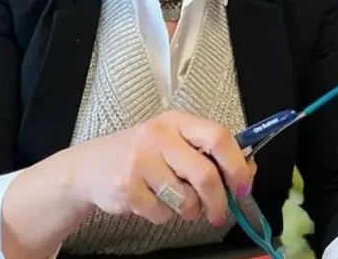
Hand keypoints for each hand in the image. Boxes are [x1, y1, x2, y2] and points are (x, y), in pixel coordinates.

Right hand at [59, 110, 255, 226]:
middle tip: (219, 214)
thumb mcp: (175, 142)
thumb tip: (248, 173)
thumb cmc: (144, 154)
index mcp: (178, 121)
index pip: (219, 136)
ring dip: (189, 210)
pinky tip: (151, 202)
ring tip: (179, 203)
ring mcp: (140, 162)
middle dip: (218, 200)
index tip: (244, 186)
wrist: (89, 167)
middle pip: (204, 174)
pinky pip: (161, 213)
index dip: (237, 164)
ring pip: (184, 199)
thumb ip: (209, 153)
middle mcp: (158, 136)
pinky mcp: (126, 188)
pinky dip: (163, 216)